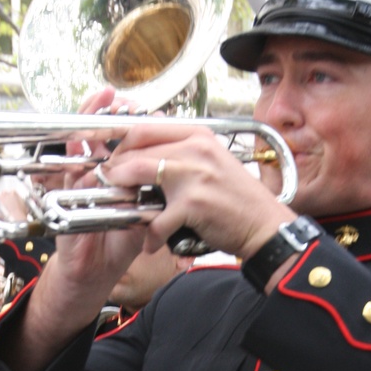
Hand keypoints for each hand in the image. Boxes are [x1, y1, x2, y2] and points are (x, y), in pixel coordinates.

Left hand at [98, 124, 289, 259]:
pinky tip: (151, 244)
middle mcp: (196, 149)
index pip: (145, 127)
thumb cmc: (236, 199)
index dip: (121, 143)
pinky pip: (157, 218)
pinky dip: (150, 235)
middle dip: (115, 168)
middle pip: (137, 149)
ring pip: (139, 174)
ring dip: (122, 194)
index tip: (111, 158)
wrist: (264, 225)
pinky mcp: (193, 204)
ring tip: (118, 208)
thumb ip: (183, 153)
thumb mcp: (212, 163)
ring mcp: (194, 175)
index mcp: (198, 135)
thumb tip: (146, 152)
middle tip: (106, 184)